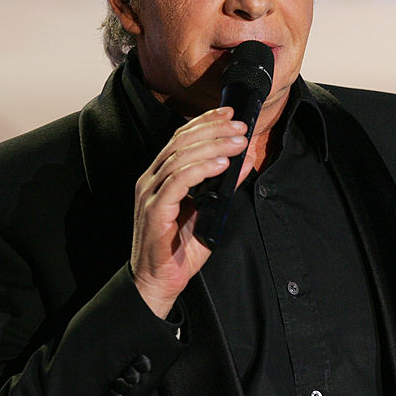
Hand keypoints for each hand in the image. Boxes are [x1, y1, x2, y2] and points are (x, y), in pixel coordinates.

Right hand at [130, 106, 247, 317]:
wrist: (159, 282)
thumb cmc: (179, 250)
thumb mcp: (210, 211)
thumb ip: (225, 185)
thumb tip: (246, 159)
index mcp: (160, 176)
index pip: (181, 139)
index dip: (205, 122)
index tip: (230, 113)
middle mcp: (151, 180)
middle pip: (181, 143)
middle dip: (213, 130)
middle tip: (240, 126)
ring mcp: (150, 194)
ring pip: (180, 158)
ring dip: (213, 146)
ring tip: (238, 142)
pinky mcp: (154, 211)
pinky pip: (178, 182)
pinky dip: (201, 169)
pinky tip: (221, 164)